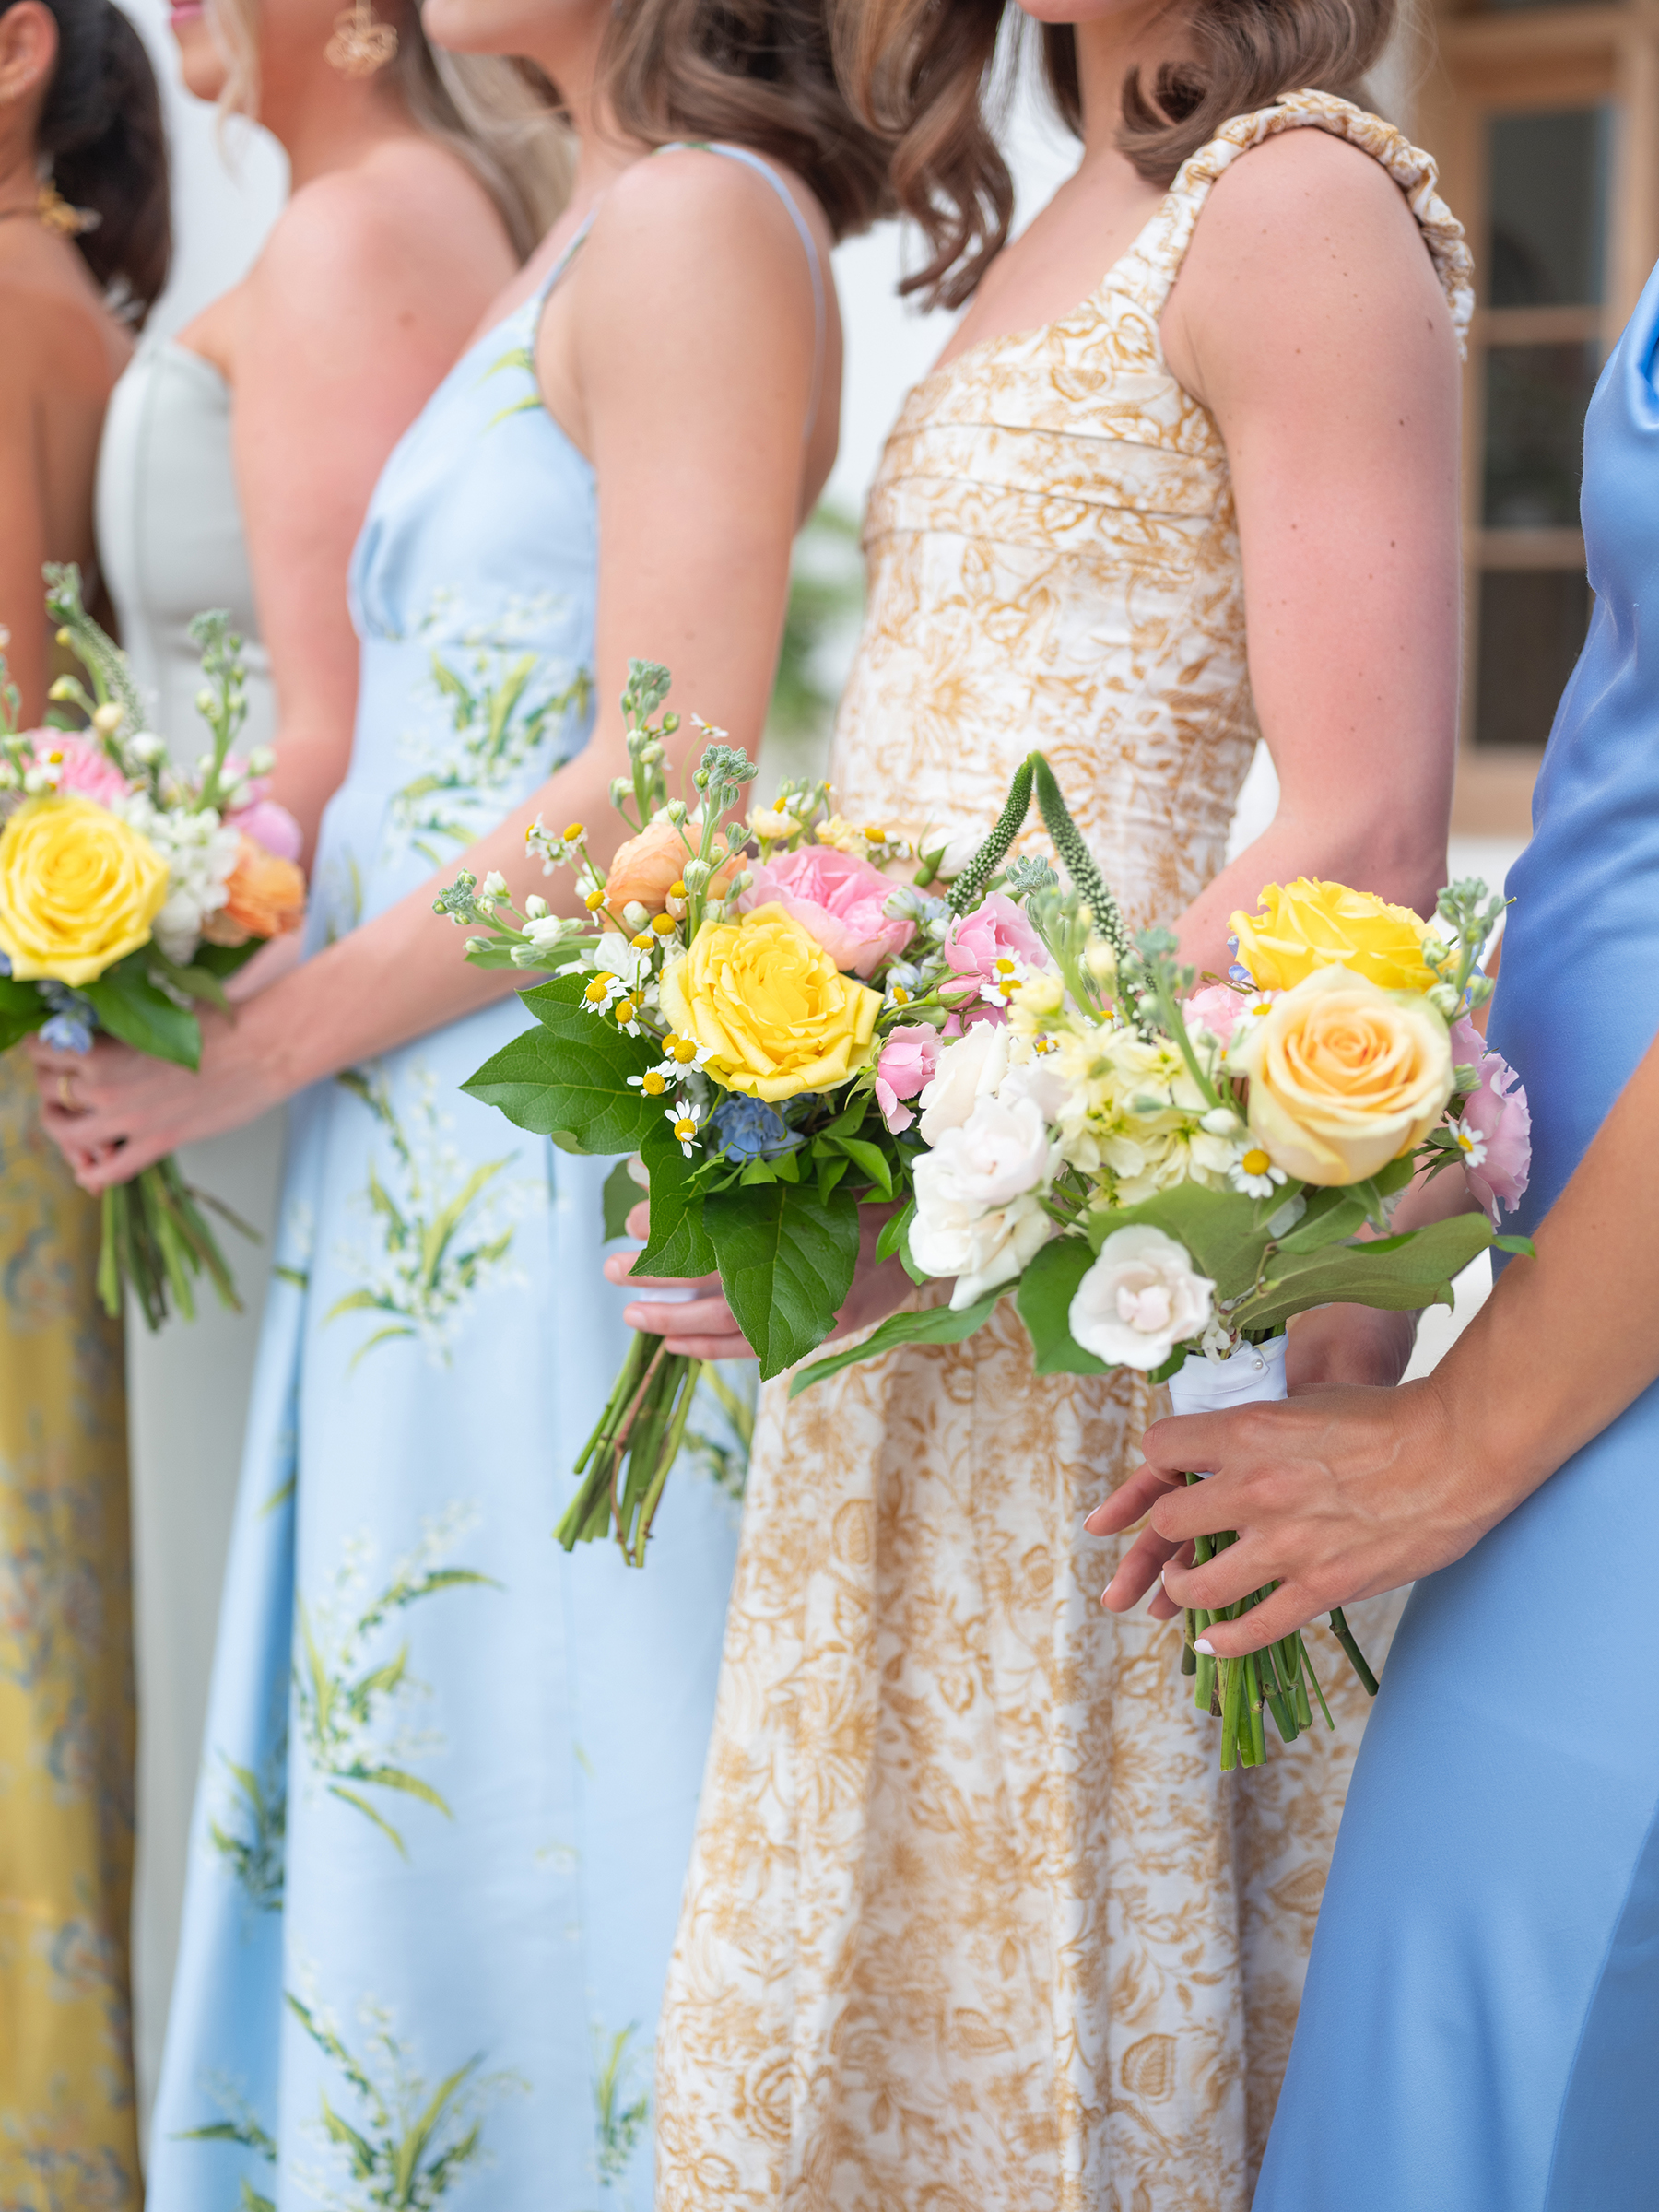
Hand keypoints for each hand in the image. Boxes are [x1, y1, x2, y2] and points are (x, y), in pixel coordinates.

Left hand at [28, 1009, 280, 1189]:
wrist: (264, 1045)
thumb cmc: (218, 1021)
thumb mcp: (155, 1013)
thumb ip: (119, 1029)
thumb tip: (98, 1034)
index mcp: (103, 1045)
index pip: (41, 1050)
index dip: (43, 1050)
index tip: (52, 1051)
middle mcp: (105, 1084)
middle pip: (47, 1090)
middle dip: (51, 1087)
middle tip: (62, 1086)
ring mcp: (129, 1119)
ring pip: (66, 1134)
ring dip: (62, 1130)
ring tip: (71, 1125)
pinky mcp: (158, 1142)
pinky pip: (108, 1170)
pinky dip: (93, 1173)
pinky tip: (90, 1169)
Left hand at [602, 1197, 916, 1361]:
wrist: (939, 1229)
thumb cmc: (880, 1186)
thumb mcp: (825, 1166)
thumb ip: (766, 1167)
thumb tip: (691, 1155)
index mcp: (807, 1213)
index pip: (723, 1225)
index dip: (676, 1225)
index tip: (634, 1216)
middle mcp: (812, 1263)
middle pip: (719, 1276)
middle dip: (660, 1273)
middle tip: (609, 1266)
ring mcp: (820, 1303)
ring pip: (731, 1320)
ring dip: (675, 1319)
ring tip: (630, 1314)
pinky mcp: (827, 1327)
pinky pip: (758, 1348)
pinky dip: (712, 1349)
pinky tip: (674, 1345)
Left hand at [1088, 1305, 1418, 1623]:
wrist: (1457, 1451)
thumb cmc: (1388, 1418)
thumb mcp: (1307, 1401)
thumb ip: (1258, 1426)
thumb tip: (1221, 1440)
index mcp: (1249, 1432)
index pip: (1160, 1448)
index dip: (1161, 1460)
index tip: (1172, 1471)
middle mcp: (1256, 1489)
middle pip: (1168, 1521)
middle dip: (1167, 1527)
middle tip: (1181, 1532)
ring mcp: (1287, 1545)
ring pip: (1196, 1585)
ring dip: (1183, 1588)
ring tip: (1185, 1586)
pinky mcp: (1322, 1587)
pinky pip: (1254, 1628)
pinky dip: (1224, 1641)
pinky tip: (1209, 1643)